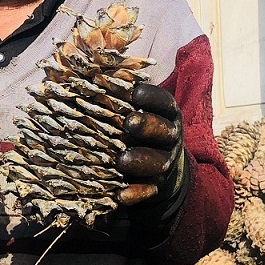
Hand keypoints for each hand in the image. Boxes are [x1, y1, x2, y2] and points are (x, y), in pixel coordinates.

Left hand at [116, 82, 185, 207]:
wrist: (161, 164)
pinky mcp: (157, 185)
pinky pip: (148, 191)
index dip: (152, 97)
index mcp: (167, 114)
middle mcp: (171, 137)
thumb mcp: (138, 107)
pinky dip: (136, 193)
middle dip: (148, 126)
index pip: (165, 103)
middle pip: (164, 131)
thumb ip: (122, 91)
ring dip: (141, 160)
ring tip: (122, 161)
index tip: (135, 93)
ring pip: (158, 162)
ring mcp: (166, 162)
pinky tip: (120, 195)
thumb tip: (94, 69)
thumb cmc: (139, 126)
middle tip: (129, 123)